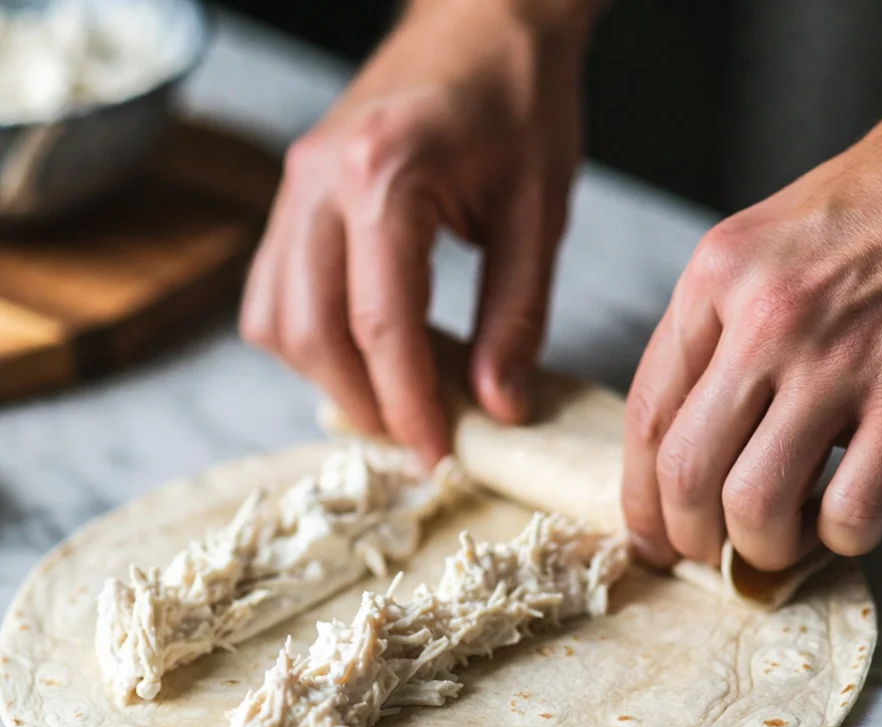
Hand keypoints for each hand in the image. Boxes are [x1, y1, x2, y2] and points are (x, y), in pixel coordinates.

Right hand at [240, 0, 593, 463]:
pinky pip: (270, 291)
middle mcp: (319, 181)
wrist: (483, 19)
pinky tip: (357, 350)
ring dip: (327, 376)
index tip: (437, 455)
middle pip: (312, 333)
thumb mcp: (538, 214)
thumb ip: (516, 318)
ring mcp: (295, 186)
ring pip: (275, 320)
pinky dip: (306, 339)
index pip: (382, 326)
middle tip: (417, 437)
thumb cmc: (520, 103)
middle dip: (364, 402)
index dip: (409, 406)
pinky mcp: (292, 195)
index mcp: (385, 176)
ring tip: (390, 398)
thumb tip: (496, 407)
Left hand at [623, 83, 881, 571]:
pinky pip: (852, 512)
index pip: (646, 415)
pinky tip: (840, 517)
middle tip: (704, 551)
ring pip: (756, 504)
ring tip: (772, 539)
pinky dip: (838, 539)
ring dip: (757, 547)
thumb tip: (677, 449)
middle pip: (686, 471)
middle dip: (686, 536)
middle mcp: (767, 322)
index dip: (637, 495)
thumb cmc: (862, 217)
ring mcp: (842, 362)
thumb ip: (705, 341)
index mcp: (714, 282)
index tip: (646, 532)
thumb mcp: (752, 252)